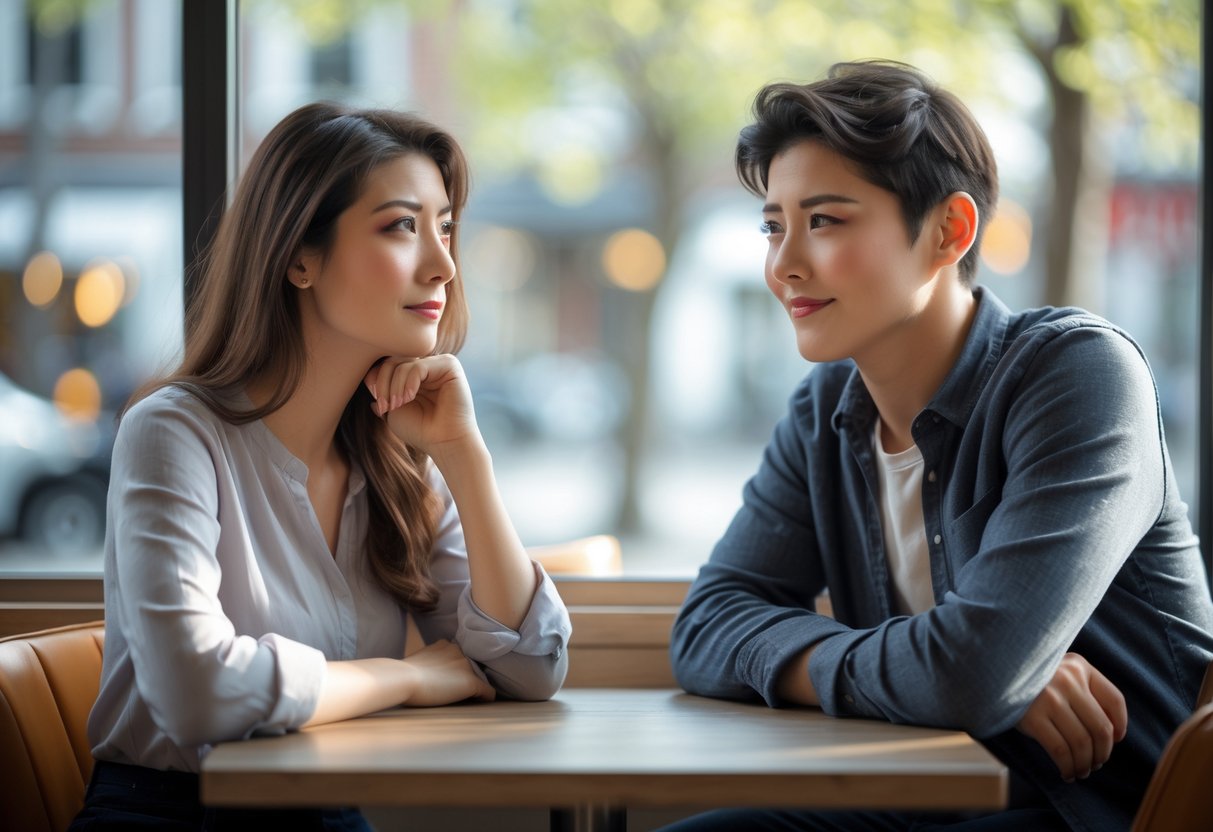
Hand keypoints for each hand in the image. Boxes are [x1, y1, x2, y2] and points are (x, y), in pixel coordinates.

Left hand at [364, 355, 479, 455]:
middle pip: (392, 361)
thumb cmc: (421, 430)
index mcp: (413, 375)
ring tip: (397, 405)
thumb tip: (368, 377)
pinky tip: (409, 398)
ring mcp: (438, 364)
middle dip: (383, 384)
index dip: (376, 381)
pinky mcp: (449, 365)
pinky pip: (418, 366)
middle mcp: (426, 366)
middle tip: (386, 406)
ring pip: (403, 363)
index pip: (387, 365)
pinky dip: (408, 383)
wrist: (445, 442)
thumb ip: (380, 391)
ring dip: (394, 386)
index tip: (381, 405)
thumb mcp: (392, 409)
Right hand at [400, 639, 495, 706]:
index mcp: (444, 645)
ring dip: (474, 687)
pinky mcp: (470, 682)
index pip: (457, 656)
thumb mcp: (417, 660)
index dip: (456, 669)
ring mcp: (465, 666)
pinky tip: (483, 703)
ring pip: (478, 678)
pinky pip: (487, 691)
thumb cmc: (402, 674)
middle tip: (456, 691)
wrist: (404, 678)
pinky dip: (486, 697)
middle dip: (465, 677)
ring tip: (469, 699)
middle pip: (470, 666)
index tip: (451, 679)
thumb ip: (428, 663)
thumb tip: (426, 674)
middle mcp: (458, 651)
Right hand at [1016, 652, 1126, 781]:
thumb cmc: (1027, 677)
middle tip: (1096, 764)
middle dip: (1102, 753)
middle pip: (1101, 728)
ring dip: (1085, 764)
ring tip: (1081, 771)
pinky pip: (1060, 750)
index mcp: (1079, 666)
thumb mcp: (1058, 670)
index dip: (1120, 725)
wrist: (988, 671)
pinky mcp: (1032, 717)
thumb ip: (1082, 689)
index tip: (1115, 740)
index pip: (1114, 700)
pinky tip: (1066, 772)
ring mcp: (1049, 698)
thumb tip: (1112, 734)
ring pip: (1082, 742)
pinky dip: (1067, 767)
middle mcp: (1068, 680)